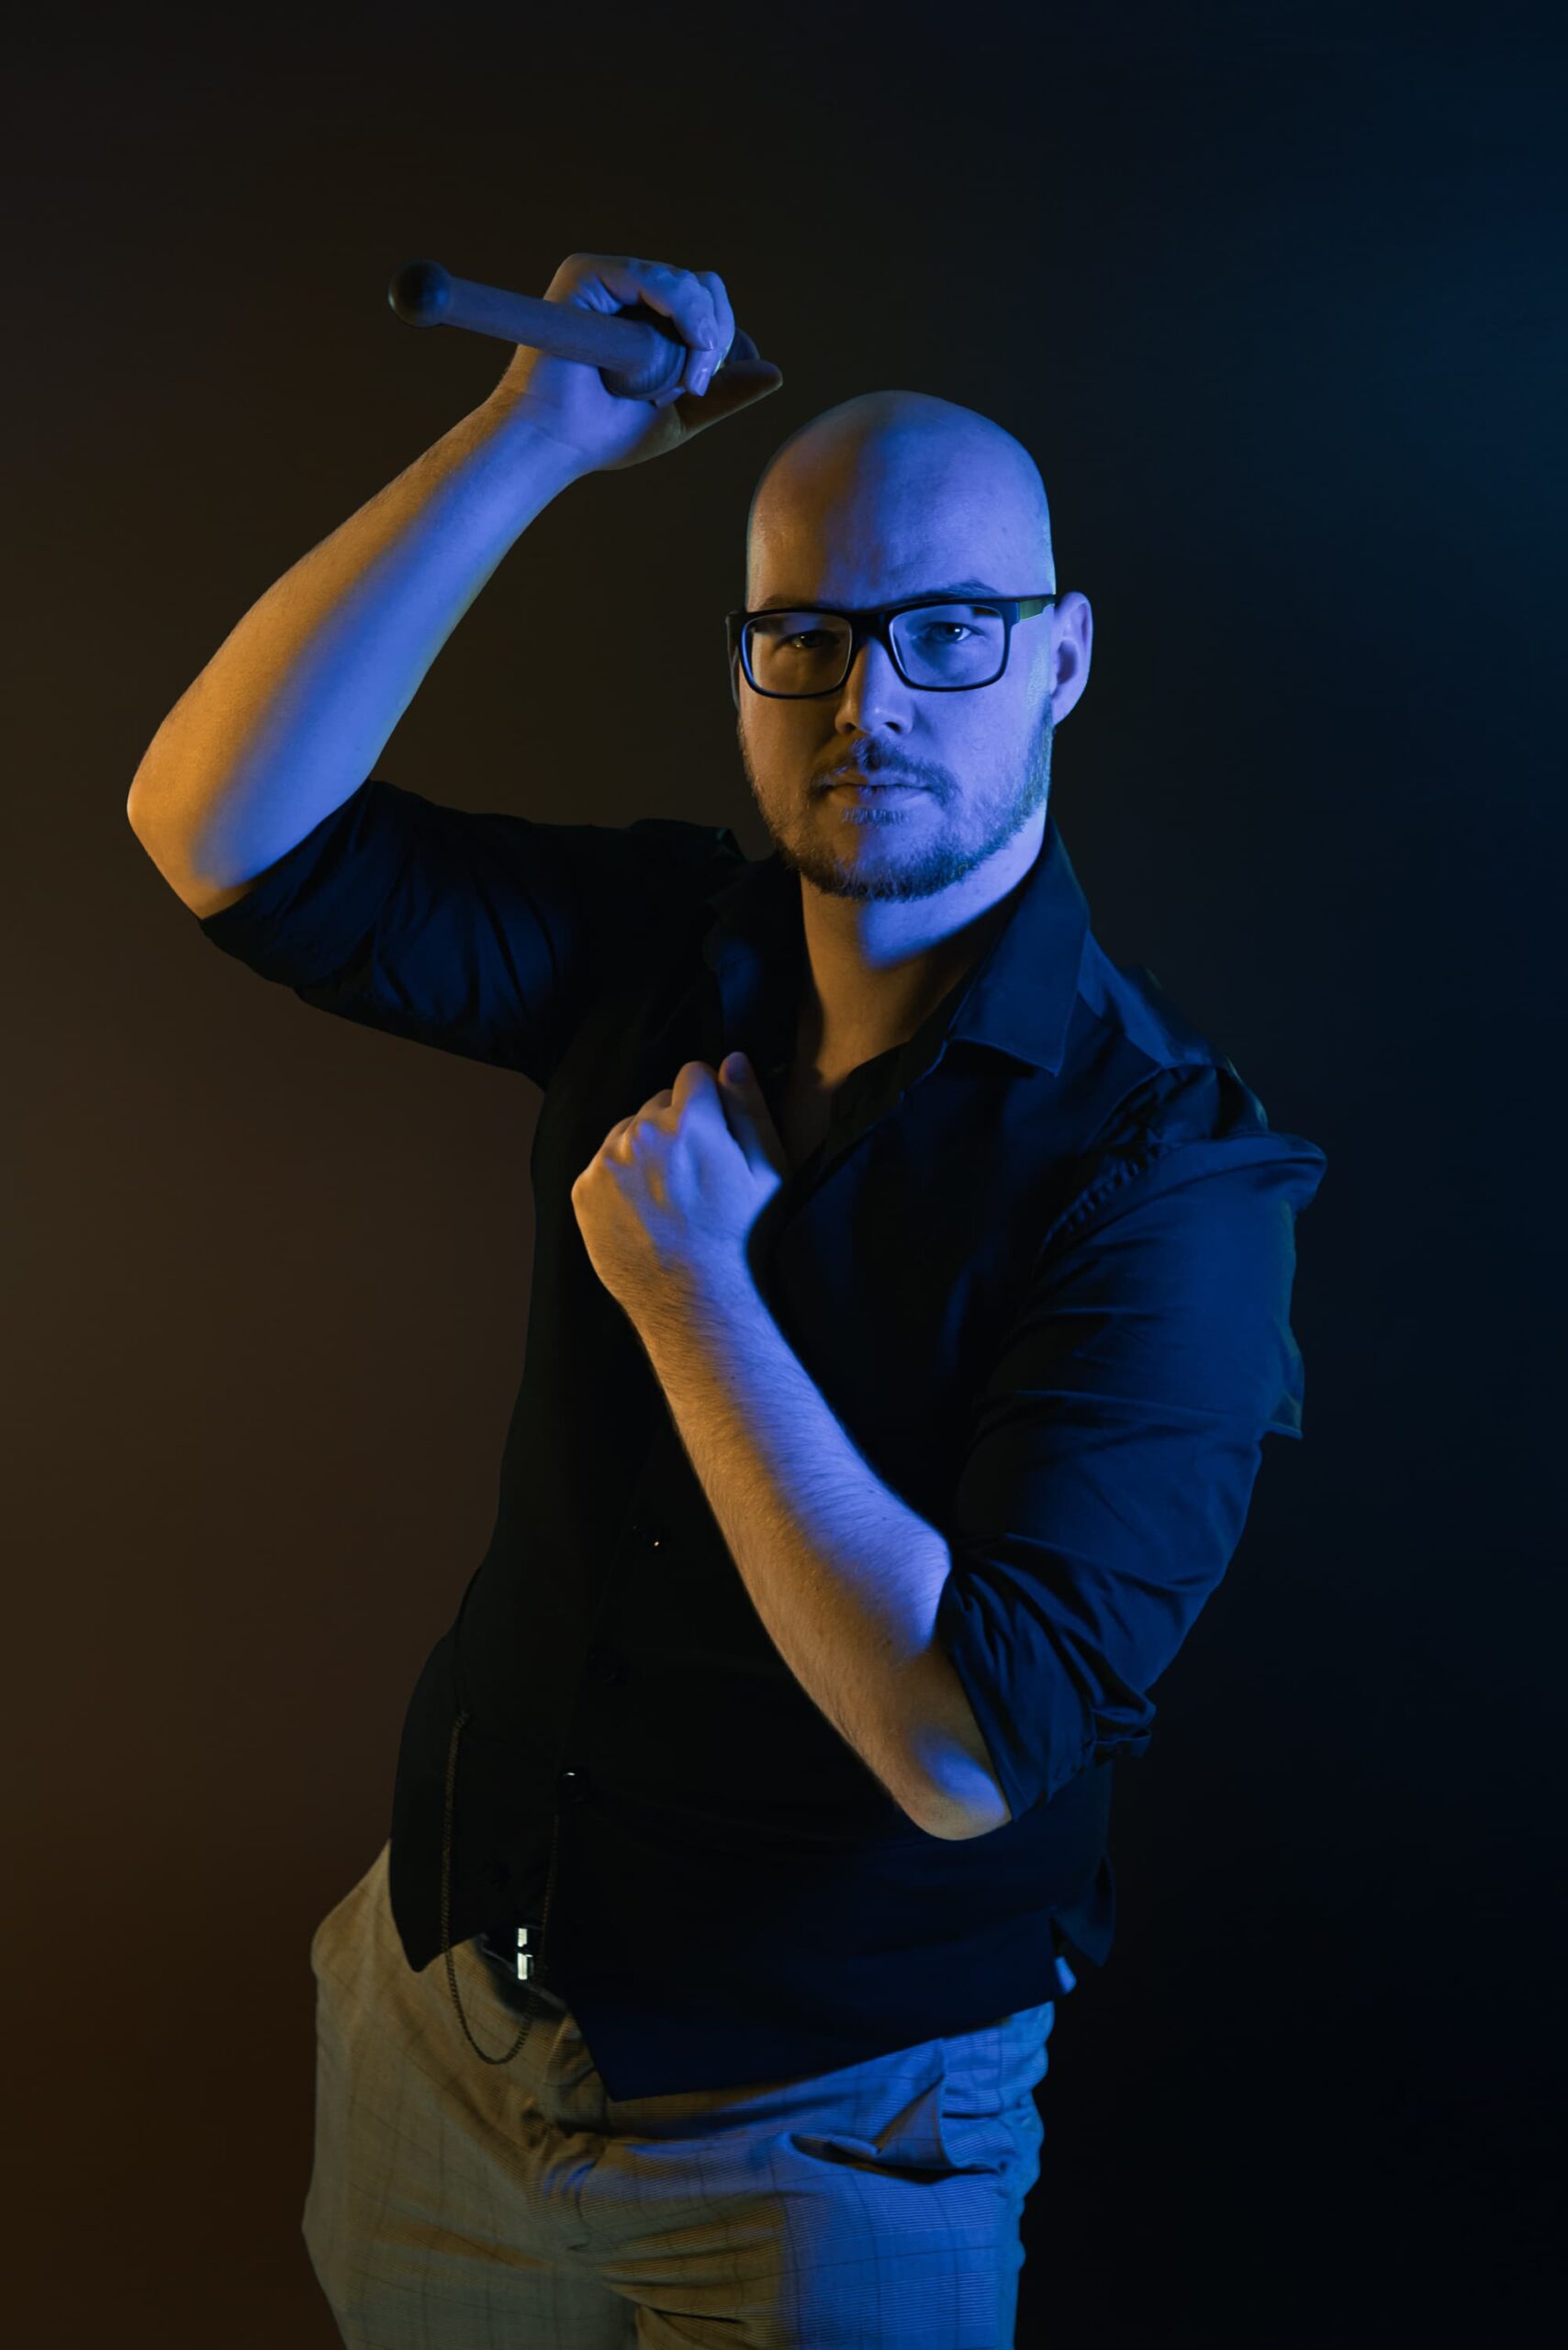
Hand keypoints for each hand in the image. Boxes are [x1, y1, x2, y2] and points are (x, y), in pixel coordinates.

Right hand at [488, 252, 783, 475]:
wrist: (555, 443)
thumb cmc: (604, 433)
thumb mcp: (681, 414)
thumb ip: (724, 393)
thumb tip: (776, 372)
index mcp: (645, 312)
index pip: (706, 298)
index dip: (719, 337)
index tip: (702, 386)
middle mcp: (626, 288)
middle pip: (704, 285)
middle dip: (716, 335)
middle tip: (697, 385)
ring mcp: (607, 277)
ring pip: (687, 284)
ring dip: (699, 335)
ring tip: (682, 382)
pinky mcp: (588, 275)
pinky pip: (655, 280)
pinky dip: (680, 316)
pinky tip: (679, 355)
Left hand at [571, 1053, 790, 1329]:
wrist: (694, 1302)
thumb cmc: (743, 1236)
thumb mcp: (768, 1170)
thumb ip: (748, 1107)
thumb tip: (731, 1059)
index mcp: (689, 1120)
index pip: (692, 1074)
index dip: (708, 1102)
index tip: (715, 1137)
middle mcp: (639, 1132)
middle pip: (657, 1104)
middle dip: (675, 1126)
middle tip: (694, 1176)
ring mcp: (606, 1161)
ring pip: (626, 1132)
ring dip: (644, 1151)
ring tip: (668, 1198)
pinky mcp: (583, 1190)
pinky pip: (603, 1164)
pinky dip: (619, 1180)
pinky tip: (644, 1213)